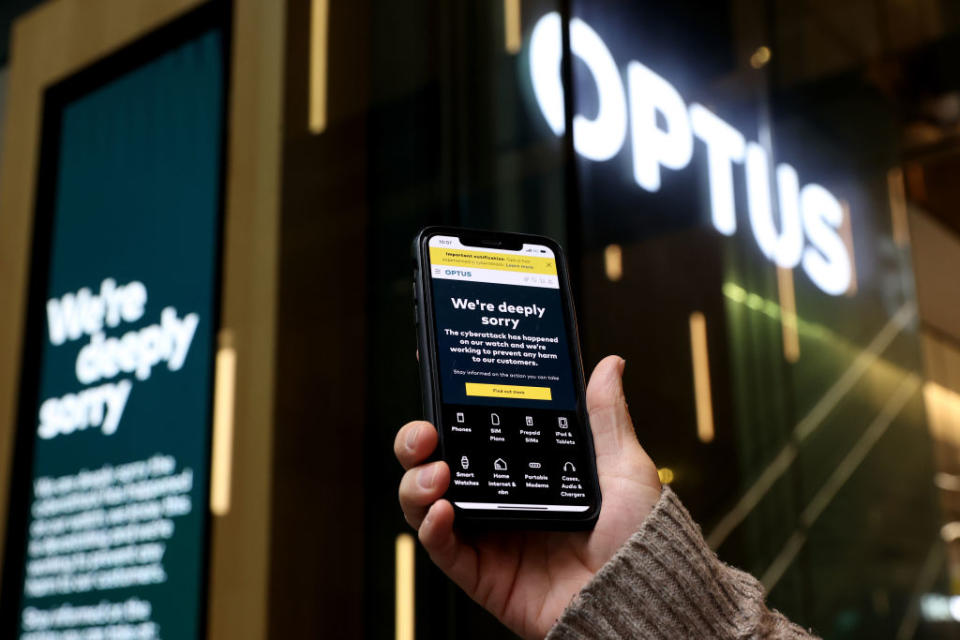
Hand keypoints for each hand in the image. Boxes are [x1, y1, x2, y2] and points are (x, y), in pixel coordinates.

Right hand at [394, 356, 661, 638]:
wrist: (636, 596)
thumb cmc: (636, 539)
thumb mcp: (623, 466)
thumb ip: (605, 416)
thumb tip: (610, 364)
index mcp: (525, 471)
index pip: (472, 433)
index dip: (448, 409)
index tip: (439, 380)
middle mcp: (498, 499)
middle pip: (436, 462)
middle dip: (415, 441)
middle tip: (426, 431)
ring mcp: (485, 535)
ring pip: (424, 502)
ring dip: (417, 481)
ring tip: (437, 471)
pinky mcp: (479, 572)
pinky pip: (441, 548)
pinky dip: (430, 527)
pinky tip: (443, 509)